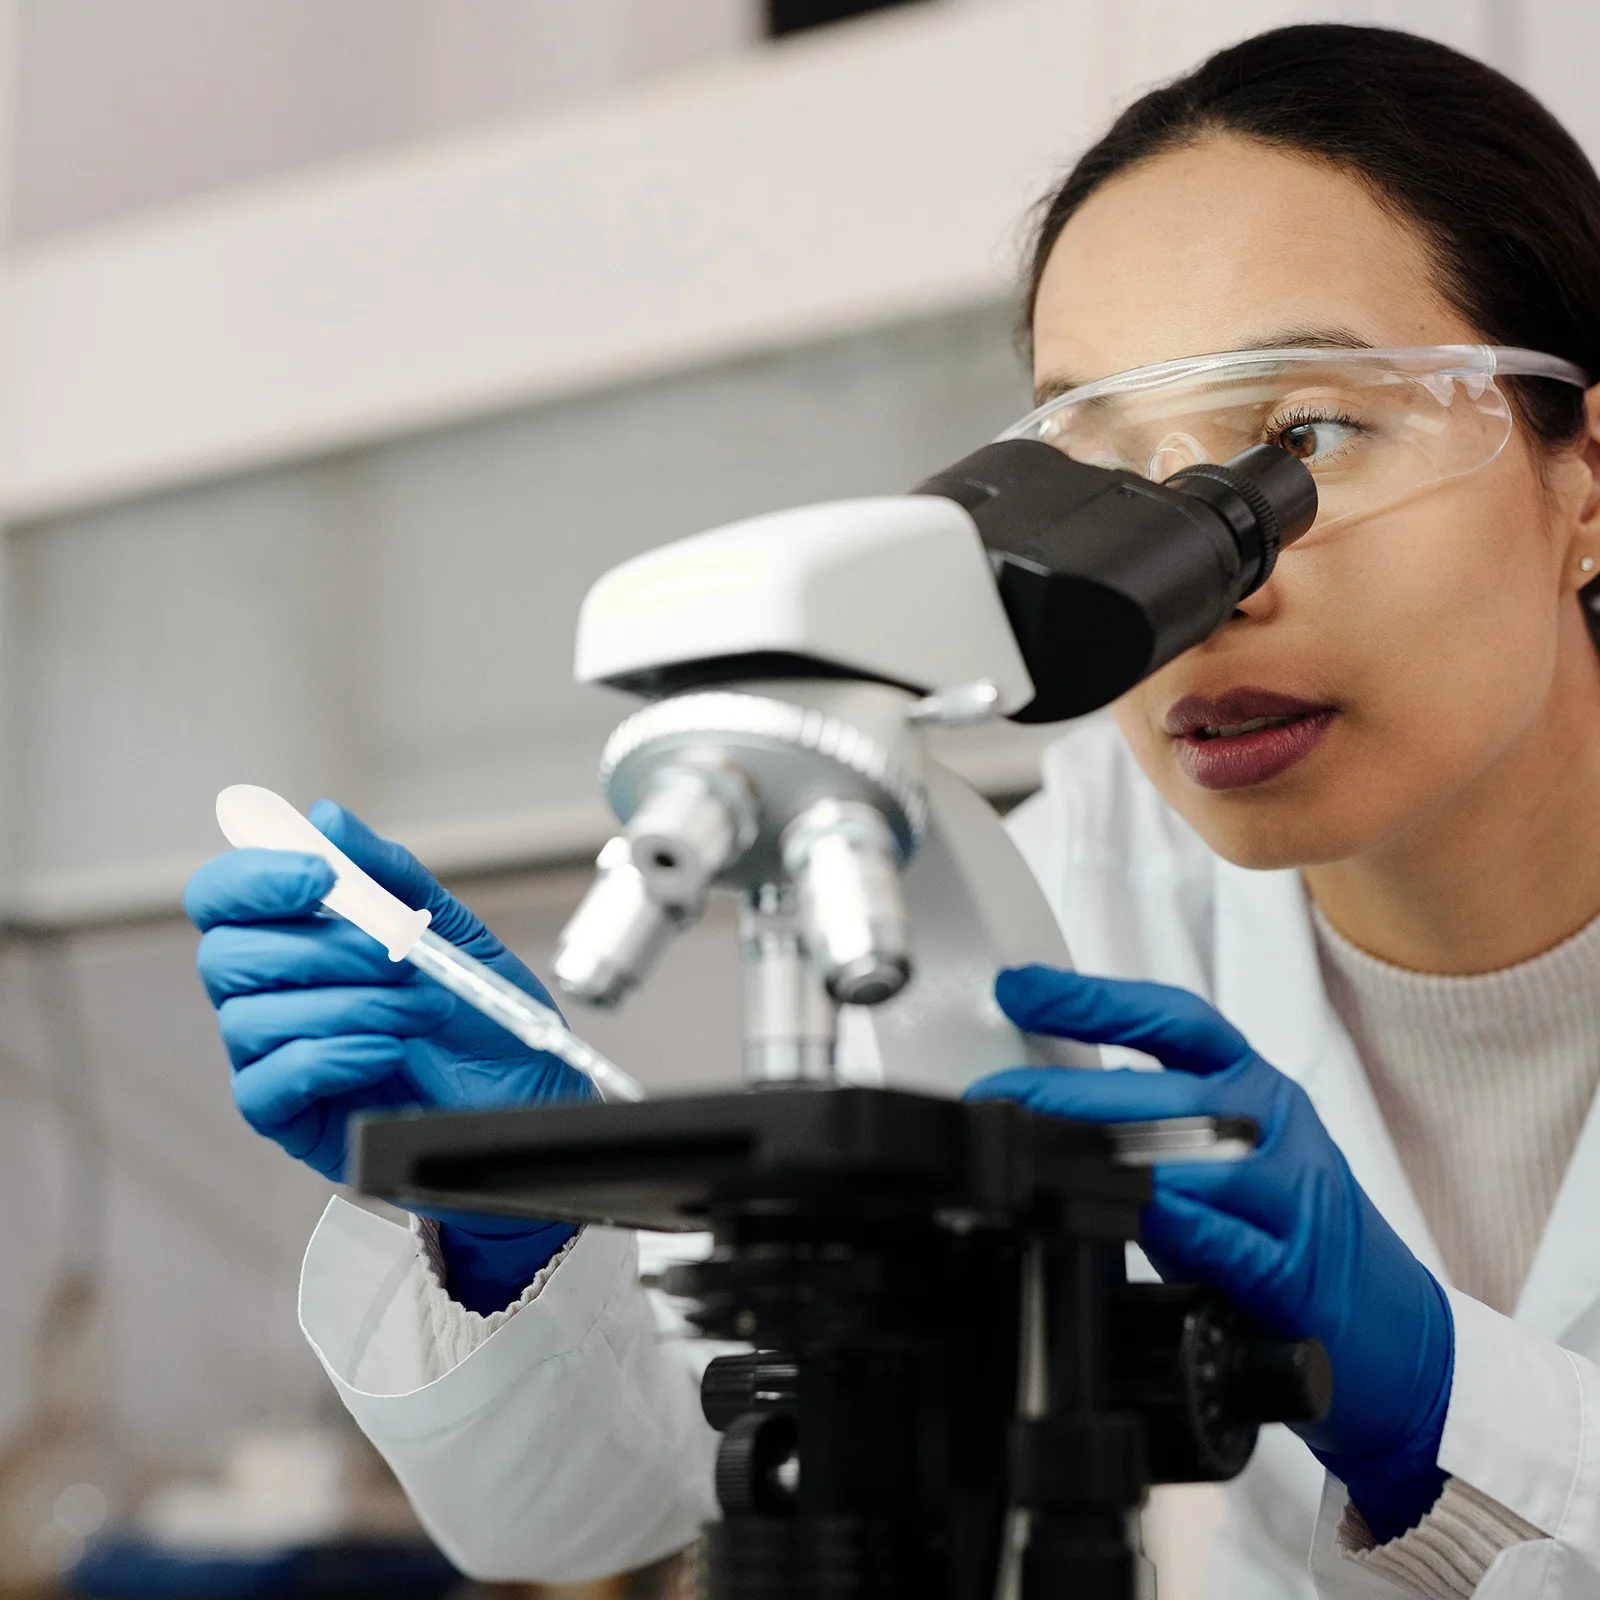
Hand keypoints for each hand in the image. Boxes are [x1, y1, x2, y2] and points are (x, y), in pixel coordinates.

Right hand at [186, 801, 589, 1313]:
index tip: (321, 877)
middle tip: (400, 954)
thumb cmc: (482, 1018)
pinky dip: (331, 1056)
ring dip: (349, 1004)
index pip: (223, 897)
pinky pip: (266, 1082)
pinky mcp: (286, 1116)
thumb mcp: (452, 932)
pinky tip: (386, 1052)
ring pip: (251, 1018)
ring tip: (422, 1009)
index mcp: (296, 937)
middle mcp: (270, 993)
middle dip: (324, 948)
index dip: (256, 879)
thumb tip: (327, 817)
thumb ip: (390, 876)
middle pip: (225, 955)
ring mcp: (272, 1057)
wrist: (525, 1099)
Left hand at [968, 964, 1453, 1542]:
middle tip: (1001, 1095)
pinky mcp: (1295, 1272)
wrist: (1391, 1332)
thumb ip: (1150, 1120)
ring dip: (1111, 1151)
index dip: (1095, 998)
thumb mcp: (1218, 1155)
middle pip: (1170, 1090)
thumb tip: (1045, 1096)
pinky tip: (1130, 1211)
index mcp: (1252, 1087)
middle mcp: (1273, 1127)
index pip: (1176, 1021)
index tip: (1022, 987)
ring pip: (1200, 1154)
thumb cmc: (1286, 1232)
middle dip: (1074, 1092)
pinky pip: (1229, 1238)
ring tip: (1039, 1148)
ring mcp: (1291, 1196)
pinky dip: (1175, 1222)